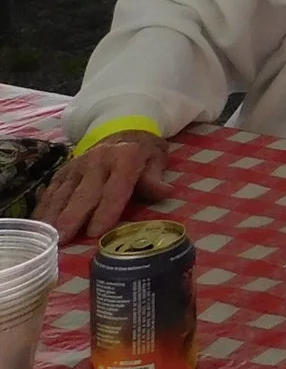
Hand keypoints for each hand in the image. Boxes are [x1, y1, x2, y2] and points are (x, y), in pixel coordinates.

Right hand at [35, 130, 171, 240]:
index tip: (96, 232)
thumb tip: (165, 192)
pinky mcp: (63, 170)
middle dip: (73, 217)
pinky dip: (43, 207)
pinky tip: (38, 225)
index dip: (106, 210)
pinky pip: (51, 190)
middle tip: (63, 239)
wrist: (122, 128)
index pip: (116, 187)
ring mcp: (77, 165)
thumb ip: (154, 178)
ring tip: (47, 237)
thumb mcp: (155, 159)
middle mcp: (98, 160)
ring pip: (63, 193)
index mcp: (125, 157)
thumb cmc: (142, 152)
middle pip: (85, 193)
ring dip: (53, 215)